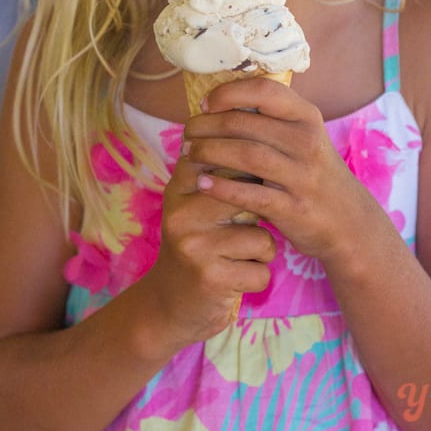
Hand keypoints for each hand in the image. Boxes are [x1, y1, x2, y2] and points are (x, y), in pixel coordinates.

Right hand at [143, 150, 275, 342]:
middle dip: (259, 213)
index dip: (252, 171)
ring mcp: (194, 245)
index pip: (226, 160)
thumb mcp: (197, 202)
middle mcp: (182, 212)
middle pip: (248, 196)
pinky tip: (235, 278)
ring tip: (236, 256)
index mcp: (180, 187)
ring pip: (262, 237)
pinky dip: (256, 277)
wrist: (168, 305)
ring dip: (259, 251)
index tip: (255, 184)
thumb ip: (221, 169)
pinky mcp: (210, 278)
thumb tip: (258, 125)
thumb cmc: (198, 244)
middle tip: (243, 226)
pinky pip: (261, 270)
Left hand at [183, 77, 361, 264]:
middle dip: (207, 126)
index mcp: (306, 117)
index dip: (228, 93)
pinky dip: (222, 188)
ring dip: (209, 152)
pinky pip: (251, 194)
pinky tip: (202, 184)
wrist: (349, 223)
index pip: (264, 89)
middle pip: (245, 124)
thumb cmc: (312, 174)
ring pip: (246, 155)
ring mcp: (302, 176)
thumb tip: (220, 101)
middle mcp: (306, 141)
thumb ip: (271, 119)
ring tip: (188, 154)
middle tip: (187, 134)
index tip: (205, 104)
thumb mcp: (303, 138)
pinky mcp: (294, 208)